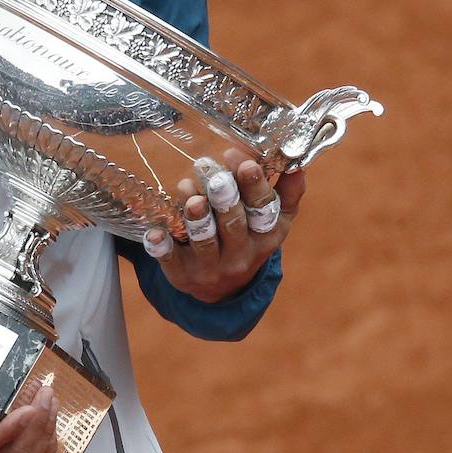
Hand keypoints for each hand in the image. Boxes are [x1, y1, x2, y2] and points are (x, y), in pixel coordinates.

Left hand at [143, 149, 305, 302]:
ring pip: (204, 241)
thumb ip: (286, 194)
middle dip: (225, 199)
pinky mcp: (181, 273)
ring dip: (197, 218)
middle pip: (233, 225)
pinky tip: (154, 233)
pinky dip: (162, 247)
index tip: (245, 161)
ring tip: (192, 198)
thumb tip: (297, 164)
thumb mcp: (273, 223)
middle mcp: (239, 254)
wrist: (222, 290)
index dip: (255, 186)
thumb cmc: (247, 240)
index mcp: (265, 236)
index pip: (264, 211)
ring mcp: (209, 265)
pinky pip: (170, 260)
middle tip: (215, 175)